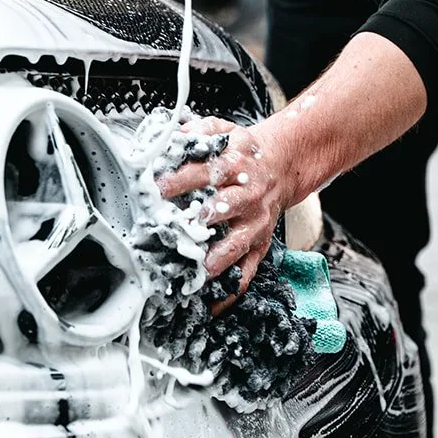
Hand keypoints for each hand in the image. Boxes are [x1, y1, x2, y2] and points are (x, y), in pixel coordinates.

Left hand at [157, 116, 294, 310]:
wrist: (281, 166)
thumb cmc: (244, 152)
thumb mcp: (224, 131)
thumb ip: (198, 130)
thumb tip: (169, 135)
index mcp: (235, 166)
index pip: (205, 173)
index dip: (180, 180)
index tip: (155, 189)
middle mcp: (247, 196)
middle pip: (221, 209)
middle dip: (194, 221)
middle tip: (168, 232)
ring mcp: (254, 224)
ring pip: (235, 244)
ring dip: (215, 259)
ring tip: (194, 273)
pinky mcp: (259, 245)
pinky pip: (247, 271)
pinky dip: (231, 291)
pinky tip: (212, 306)